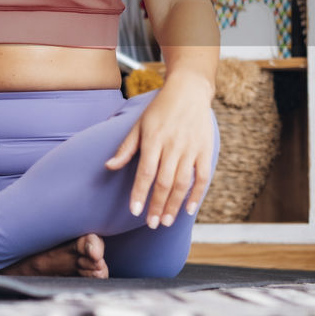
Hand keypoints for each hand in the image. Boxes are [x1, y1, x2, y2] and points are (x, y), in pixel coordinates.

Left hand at [104, 75, 214, 228]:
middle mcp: (173, 145)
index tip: (134, 210)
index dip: (140, 192)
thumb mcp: (139, 124)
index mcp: (154, 139)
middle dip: (157, 205)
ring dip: (175, 205)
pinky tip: (188, 210)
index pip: (146, 172)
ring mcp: (191, 148)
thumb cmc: (160, 109)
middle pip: (164, 182)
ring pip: (183, 183)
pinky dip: (197, 195)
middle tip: (151, 224)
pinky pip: (203, 177)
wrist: (189, 91)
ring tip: (167, 222)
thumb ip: (126, 148)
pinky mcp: (205, 150)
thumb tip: (108, 167)